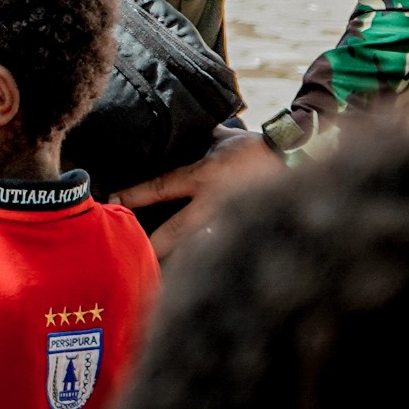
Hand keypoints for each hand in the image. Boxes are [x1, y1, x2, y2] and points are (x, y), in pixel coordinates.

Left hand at [113, 126, 283, 256]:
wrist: (295, 157)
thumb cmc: (254, 145)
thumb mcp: (219, 137)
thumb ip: (197, 139)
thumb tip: (175, 134)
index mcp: (203, 175)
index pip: (161, 186)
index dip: (135, 195)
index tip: (113, 202)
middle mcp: (214, 202)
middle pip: (176, 230)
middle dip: (152, 244)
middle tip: (131, 256)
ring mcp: (230, 219)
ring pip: (198, 244)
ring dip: (178, 257)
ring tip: (155, 272)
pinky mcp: (245, 228)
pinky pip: (219, 245)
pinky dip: (205, 257)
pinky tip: (193, 275)